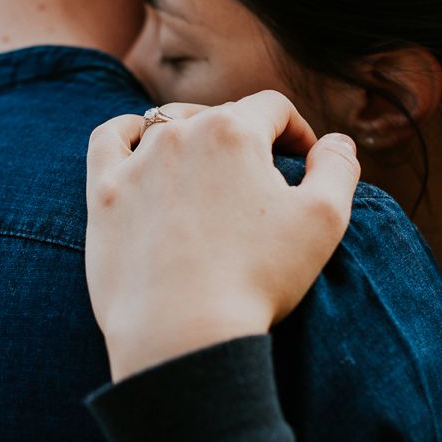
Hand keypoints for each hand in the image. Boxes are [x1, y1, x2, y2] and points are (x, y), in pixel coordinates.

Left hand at [86, 90, 360, 380]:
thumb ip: (338, 169)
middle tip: (260, 181)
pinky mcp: (103, 192)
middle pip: (222, 116)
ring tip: (208, 169)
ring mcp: (136, 161)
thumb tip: (336, 142)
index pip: (273, 109)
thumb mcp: (325, 221)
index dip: (296, 131)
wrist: (182, 333)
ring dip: (194, 138)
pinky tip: (138, 142)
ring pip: (168, 125)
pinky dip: (126, 133)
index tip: (303, 161)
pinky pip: (109, 139)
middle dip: (247, 140)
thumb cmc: (258, 278)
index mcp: (235, 131)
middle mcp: (181, 132)